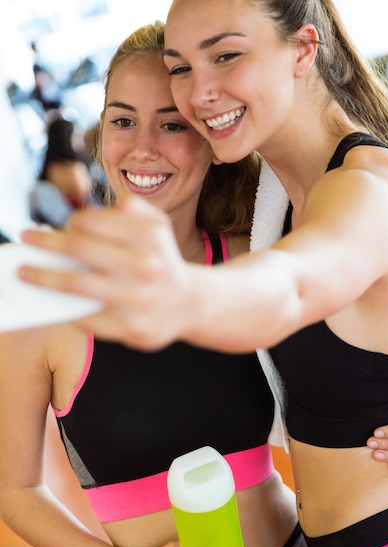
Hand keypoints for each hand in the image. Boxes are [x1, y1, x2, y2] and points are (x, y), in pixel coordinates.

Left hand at [19, 199, 196, 349]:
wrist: (190, 304)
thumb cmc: (163, 261)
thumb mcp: (158, 224)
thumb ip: (131, 207)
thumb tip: (82, 216)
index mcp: (149, 235)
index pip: (90, 221)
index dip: (67, 223)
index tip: (56, 228)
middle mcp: (144, 265)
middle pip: (77, 247)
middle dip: (44, 242)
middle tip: (27, 239)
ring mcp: (136, 298)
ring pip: (74, 283)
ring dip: (41, 276)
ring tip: (24, 273)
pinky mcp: (130, 327)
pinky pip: (85, 316)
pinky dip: (66, 308)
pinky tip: (58, 303)